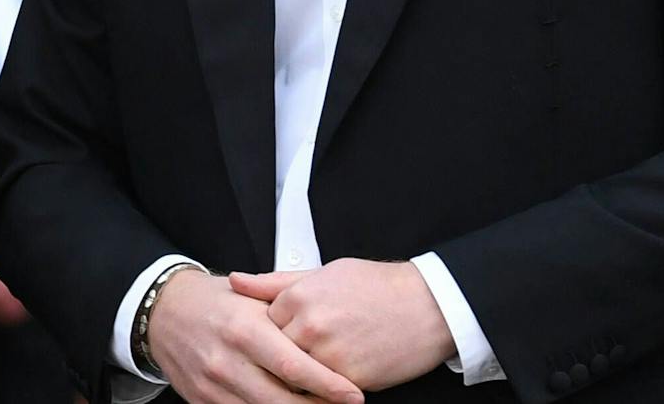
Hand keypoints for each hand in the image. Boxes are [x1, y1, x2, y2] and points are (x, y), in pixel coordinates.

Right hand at [144, 268, 363, 403]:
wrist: (163, 311)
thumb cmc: (213, 302)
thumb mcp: (250, 297)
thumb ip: (287, 315)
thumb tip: (329, 337)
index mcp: (244, 329)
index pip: (294, 367)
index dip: (328, 385)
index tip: (354, 395)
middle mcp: (227, 360)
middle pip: (282, 401)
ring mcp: (213, 385)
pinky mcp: (202, 401)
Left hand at [228, 259, 454, 391]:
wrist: (427, 306)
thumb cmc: (377, 286)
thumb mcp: (325, 272)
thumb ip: (276, 282)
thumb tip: (235, 281)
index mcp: (298, 297)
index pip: (262, 325)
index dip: (272, 333)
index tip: (280, 335)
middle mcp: (308, 326)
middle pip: (274, 354)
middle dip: (278, 358)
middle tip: (287, 358)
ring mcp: (327, 355)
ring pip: (293, 377)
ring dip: (297, 377)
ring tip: (309, 370)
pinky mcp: (348, 380)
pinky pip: (320, 393)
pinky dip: (319, 391)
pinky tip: (326, 382)